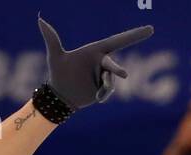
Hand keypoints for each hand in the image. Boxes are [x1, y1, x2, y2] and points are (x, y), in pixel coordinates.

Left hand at [37, 15, 153, 108]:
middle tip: (124, 75)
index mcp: (95, 51)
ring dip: (105, 86)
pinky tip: (96, 99)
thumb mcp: (55, 57)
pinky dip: (104, 94)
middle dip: (117, 70)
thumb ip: (51, 38)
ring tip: (96, 94)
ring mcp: (104, 76)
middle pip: (114, 64)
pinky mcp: (103, 89)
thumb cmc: (57, 74)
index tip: (151, 29)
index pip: (117, 41)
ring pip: (111, 80)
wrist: (59, 96)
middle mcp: (102, 62)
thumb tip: (40, 18)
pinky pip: (109, 90)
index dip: (134, 35)